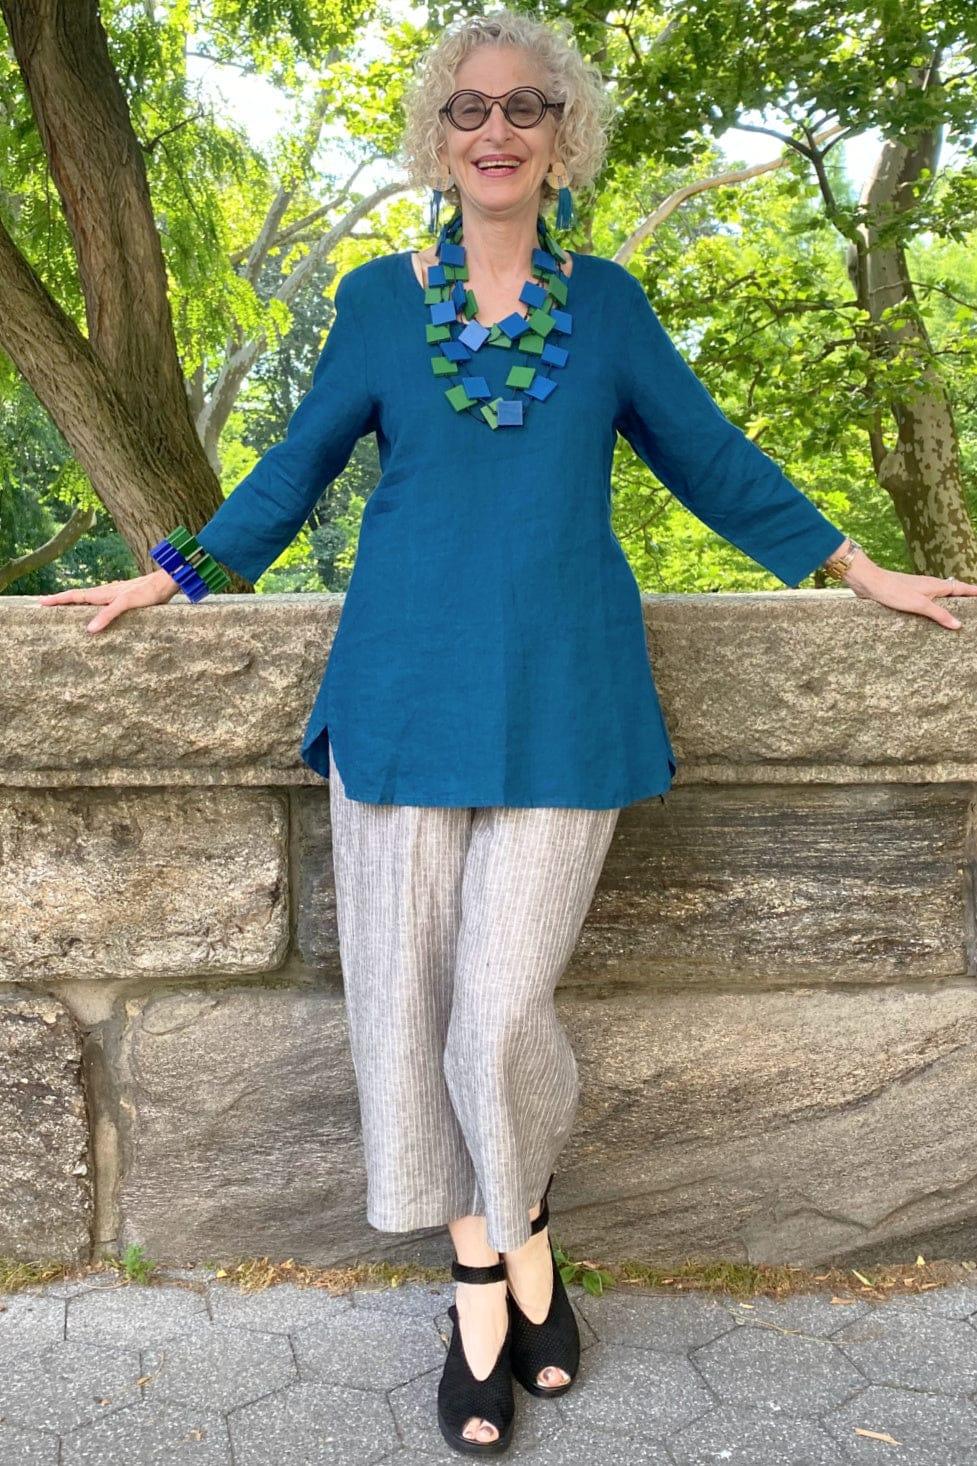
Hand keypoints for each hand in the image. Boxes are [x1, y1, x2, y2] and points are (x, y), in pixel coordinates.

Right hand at [37, 568, 181, 632]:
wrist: (166, 582)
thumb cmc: (148, 592)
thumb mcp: (127, 604)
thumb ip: (109, 614)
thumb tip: (89, 629)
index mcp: (104, 593)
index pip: (75, 596)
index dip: (58, 599)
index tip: (41, 602)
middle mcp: (106, 592)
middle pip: (79, 596)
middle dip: (61, 600)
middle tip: (45, 604)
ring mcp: (115, 594)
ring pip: (89, 598)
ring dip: (75, 602)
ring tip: (63, 608)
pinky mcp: (124, 597)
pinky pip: (102, 603)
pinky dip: (92, 606)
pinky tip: (96, 611)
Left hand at [841, 550, 975, 630]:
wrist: (869, 583)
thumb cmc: (893, 590)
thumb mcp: (919, 604)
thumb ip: (939, 614)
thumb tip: (958, 624)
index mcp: (936, 585)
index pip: (960, 588)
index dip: (973, 592)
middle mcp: (928, 587)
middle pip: (951, 593)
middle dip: (963, 600)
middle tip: (971, 612)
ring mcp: (917, 591)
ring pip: (938, 599)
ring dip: (947, 606)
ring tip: (955, 618)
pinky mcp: (905, 597)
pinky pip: (924, 604)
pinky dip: (931, 610)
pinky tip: (928, 621)